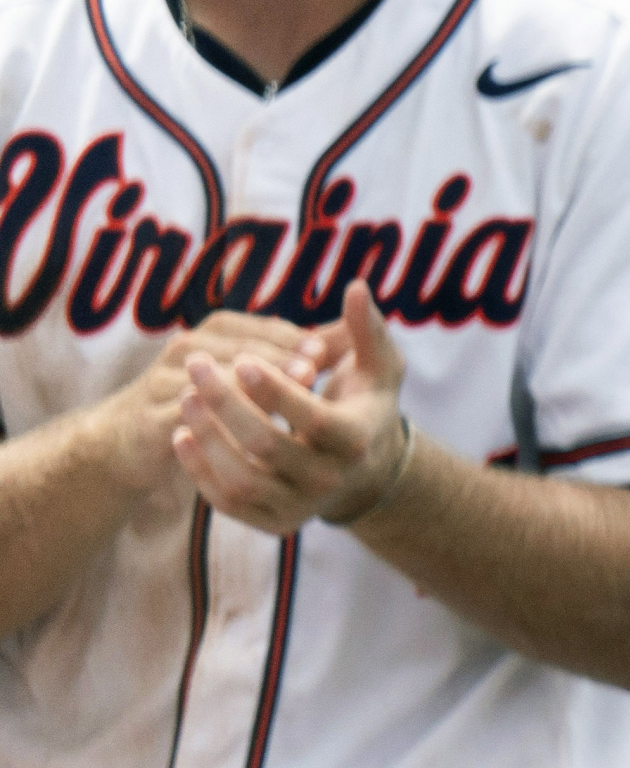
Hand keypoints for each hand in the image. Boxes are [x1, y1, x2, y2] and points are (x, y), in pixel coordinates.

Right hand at [86, 311, 338, 490]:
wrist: (138, 436)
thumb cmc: (216, 400)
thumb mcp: (257, 368)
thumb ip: (304, 349)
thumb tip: (354, 326)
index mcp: (218, 330)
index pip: (259, 328)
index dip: (292, 339)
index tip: (324, 352)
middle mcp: (188, 348)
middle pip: (235, 349)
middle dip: (273, 359)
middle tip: (309, 371)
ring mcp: (163, 381)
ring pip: (209, 381)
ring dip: (246, 390)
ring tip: (280, 403)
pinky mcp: (149, 419)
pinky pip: (182, 419)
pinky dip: (212, 425)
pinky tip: (243, 441)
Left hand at [169, 283, 412, 536]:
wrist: (364, 471)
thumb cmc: (364, 405)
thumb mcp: (378, 368)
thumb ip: (366, 330)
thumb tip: (357, 287)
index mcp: (355, 439)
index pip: (310, 417)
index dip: (273, 388)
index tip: (241, 358)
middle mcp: (329, 479)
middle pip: (267, 445)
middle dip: (226, 402)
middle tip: (195, 365)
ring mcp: (299, 505)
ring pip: (241, 479)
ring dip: (207, 438)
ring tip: (185, 398)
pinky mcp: (273, 522)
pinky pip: (227, 502)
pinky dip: (200, 471)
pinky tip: (182, 435)